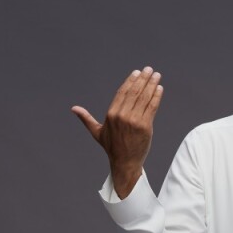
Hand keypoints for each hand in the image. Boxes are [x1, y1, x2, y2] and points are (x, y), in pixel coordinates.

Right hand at [71, 66, 163, 197]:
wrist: (125, 163)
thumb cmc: (111, 147)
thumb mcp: (97, 132)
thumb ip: (86, 119)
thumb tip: (73, 109)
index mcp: (111, 114)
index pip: (122, 92)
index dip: (131, 81)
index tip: (137, 72)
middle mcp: (122, 116)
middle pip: (134, 92)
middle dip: (143, 78)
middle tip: (149, 70)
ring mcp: (134, 121)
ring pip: (144, 98)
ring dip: (151, 84)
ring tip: (156, 75)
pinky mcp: (146, 126)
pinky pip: (152, 107)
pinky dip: (156, 96)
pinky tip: (159, 88)